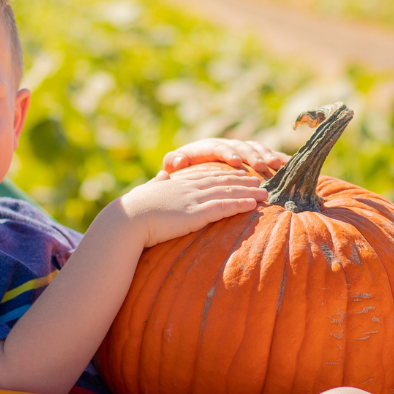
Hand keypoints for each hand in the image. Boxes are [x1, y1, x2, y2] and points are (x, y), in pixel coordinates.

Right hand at [116, 169, 265, 246]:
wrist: (128, 219)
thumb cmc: (134, 207)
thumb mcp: (148, 190)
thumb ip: (158, 182)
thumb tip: (160, 175)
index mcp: (180, 182)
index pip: (209, 174)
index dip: (228, 174)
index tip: (242, 174)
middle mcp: (190, 187)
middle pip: (224, 181)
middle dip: (245, 181)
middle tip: (261, 182)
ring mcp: (194, 199)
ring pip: (228, 193)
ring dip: (249, 193)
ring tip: (265, 193)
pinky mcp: (196, 214)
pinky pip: (223, 208)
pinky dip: (240, 205)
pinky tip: (253, 205)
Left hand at [163, 138, 287, 176]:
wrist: (194, 166)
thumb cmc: (184, 169)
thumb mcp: (175, 165)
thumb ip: (174, 161)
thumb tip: (179, 161)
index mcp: (208, 146)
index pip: (219, 147)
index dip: (228, 153)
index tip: (235, 162)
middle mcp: (227, 144)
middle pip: (241, 146)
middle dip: (251, 155)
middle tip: (261, 166)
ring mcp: (241, 149)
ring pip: (256, 148)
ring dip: (267, 155)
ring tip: (277, 165)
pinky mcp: (253, 156)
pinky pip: (267, 154)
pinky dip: (278, 158)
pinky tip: (289, 165)